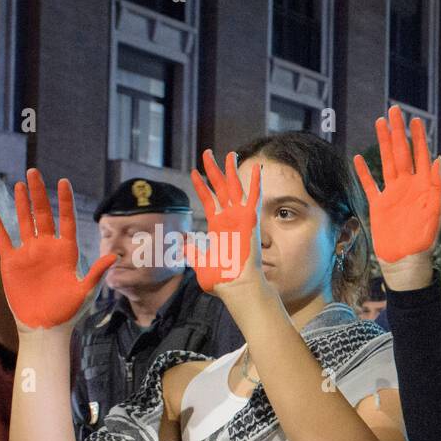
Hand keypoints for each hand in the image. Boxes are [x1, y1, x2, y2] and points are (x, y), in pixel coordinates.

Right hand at [0, 170, 112, 330]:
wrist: (45, 326)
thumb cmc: (68, 311)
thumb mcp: (85, 291)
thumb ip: (96, 272)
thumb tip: (114, 256)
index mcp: (66, 251)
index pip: (65, 220)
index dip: (64, 201)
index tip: (63, 181)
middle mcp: (47, 248)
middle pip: (43, 215)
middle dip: (38, 194)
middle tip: (34, 172)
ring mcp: (29, 254)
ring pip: (24, 222)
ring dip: (21, 204)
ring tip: (19, 184)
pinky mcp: (12, 263)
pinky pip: (4, 241)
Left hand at [185, 149, 262, 293]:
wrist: (235, 286)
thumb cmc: (221, 279)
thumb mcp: (199, 262)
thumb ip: (192, 251)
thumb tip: (183, 244)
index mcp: (218, 226)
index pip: (208, 200)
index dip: (201, 186)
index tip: (194, 172)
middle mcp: (229, 219)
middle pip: (221, 189)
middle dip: (214, 170)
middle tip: (208, 153)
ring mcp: (240, 219)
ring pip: (235, 188)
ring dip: (232, 171)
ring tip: (229, 153)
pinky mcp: (250, 221)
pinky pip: (254, 198)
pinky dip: (256, 184)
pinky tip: (257, 169)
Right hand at [354, 107, 440, 267]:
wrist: (405, 263)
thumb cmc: (424, 242)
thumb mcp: (435, 214)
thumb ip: (438, 187)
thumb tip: (439, 160)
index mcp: (424, 188)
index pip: (421, 156)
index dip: (419, 138)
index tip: (416, 120)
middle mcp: (408, 187)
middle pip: (402, 153)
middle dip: (399, 132)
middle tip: (396, 110)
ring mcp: (393, 195)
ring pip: (387, 162)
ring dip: (383, 143)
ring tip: (380, 123)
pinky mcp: (378, 206)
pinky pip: (370, 185)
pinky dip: (364, 172)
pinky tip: (358, 158)